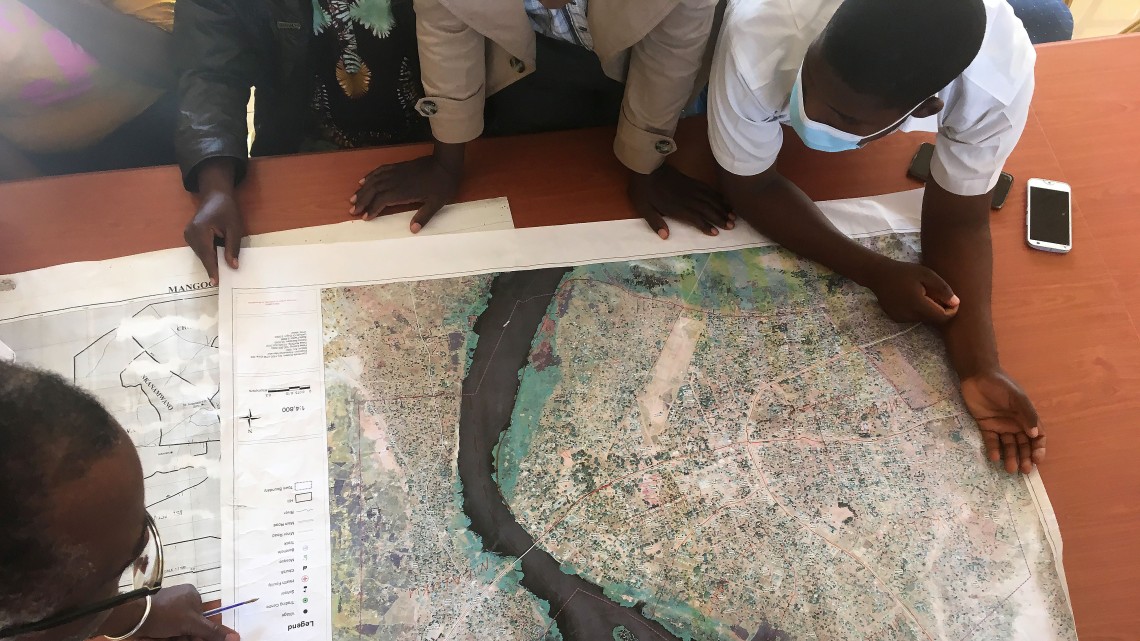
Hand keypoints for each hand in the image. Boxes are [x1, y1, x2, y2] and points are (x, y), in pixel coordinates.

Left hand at [134, 585, 237, 640]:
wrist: (132, 618)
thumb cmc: (166, 615)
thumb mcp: (192, 624)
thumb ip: (213, 631)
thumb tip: (237, 637)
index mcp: (192, 594)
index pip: (204, 617)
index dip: (201, 632)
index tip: (195, 639)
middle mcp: (181, 599)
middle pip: (191, 625)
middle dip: (187, 637)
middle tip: (178, 639)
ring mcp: (167, 607)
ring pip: (179, 630)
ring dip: (176, 638)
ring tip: (167, 638)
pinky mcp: (155, 616)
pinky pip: (167, 630)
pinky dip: (166, 637)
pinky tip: (161, 638)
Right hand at [184, 159, 242, 284]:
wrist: (215, 195)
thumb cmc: (227, 209)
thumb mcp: (234, 227)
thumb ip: (233, 247)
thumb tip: (232, 266)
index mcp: (200, 230)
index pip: (207, 254)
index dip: (212, 269)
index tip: (216, 282)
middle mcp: (190, 233)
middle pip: (203, 256)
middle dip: (213, 267)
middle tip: (223, 281)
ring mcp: (188, 234)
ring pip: (201, 254)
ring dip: (211, 261)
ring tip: (221, 272)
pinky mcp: (190, 235)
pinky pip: (200, 249)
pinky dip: (208, 255)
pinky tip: (217, 260)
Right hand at [351, 145, 462, 231]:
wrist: (445, 163)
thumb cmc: (442, 185)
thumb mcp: (436, 203)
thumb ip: (424, 216)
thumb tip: (413, 230)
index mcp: (404, 192)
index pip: (383, 201)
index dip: (373, 209)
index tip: (365, 217)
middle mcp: (396, 181)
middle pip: (374, 190)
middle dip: (362, 201)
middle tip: (352, 210)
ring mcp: (396, 172)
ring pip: (374, 181)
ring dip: (363, 189)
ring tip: (353, 198)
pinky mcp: (398, 167)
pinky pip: (380, 170)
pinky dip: (370, 175)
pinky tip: (363, 180)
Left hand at [628, 165, 733, 238]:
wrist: (646, 166)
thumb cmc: (643, 190)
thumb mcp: (643, 208)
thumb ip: (655, 222)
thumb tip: (665, 236)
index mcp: (676, 207)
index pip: (695, 217)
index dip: (706, 225)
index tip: (716, 233)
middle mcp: (687, 198)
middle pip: (707, 208)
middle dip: (720, 217)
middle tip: (732, 226)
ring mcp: (691, 188)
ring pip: (710, 198)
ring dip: (722, 207)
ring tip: (733, 215)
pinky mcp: (692, 181)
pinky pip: (708, 189)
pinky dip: (717, 195)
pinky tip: (725, 200)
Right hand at [862, 258, 959, 323]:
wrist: (878, 275)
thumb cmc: (904, 271)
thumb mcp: (926, 274)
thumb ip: (942, 289)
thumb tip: (956, 303)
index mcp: (918, 304)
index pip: (942, 317)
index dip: (952, 311)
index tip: (952, 300)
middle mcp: (909, 315)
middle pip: (934, 320)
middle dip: (940, 310)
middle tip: (938, 294)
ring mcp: (901, 318)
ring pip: (924, 319)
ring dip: (929, 310)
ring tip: (924, 294)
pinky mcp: (896, 318)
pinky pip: (914, 318)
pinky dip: (918, 311)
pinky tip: (912, 298)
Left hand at [961, 369, 1044, 473]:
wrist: (977, 376)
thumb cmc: (1000, 385)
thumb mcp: (1017, 397)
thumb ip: (1027, 414)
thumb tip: (1035, 434)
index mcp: (1026, 417)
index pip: (1037, 437)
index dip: (1038, 449)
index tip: (1037, 459)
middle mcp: (1015, 424)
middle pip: (1023, 445)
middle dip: (1025, 458)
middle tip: (1023, 470)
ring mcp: (1000, 425)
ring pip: (1008, 446)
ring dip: (1011, 457)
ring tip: (1010, 468)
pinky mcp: (986, 426)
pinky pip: (991, 441)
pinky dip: (994, 450)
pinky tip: (994, 458)